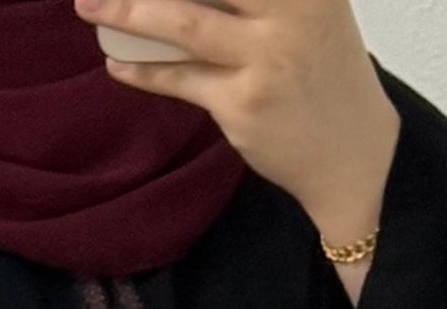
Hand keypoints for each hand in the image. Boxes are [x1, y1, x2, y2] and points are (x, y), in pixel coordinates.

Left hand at [74, 0, 400, 290]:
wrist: (357, 155)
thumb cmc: (321, 70)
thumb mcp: (307, 8)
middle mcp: (291, 8)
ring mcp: (267, 57)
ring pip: (182, 21)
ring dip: (126, 12)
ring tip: (89, 5)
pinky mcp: (244, 104)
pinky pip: (179, 79)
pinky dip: (142, 71)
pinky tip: (118, 64)